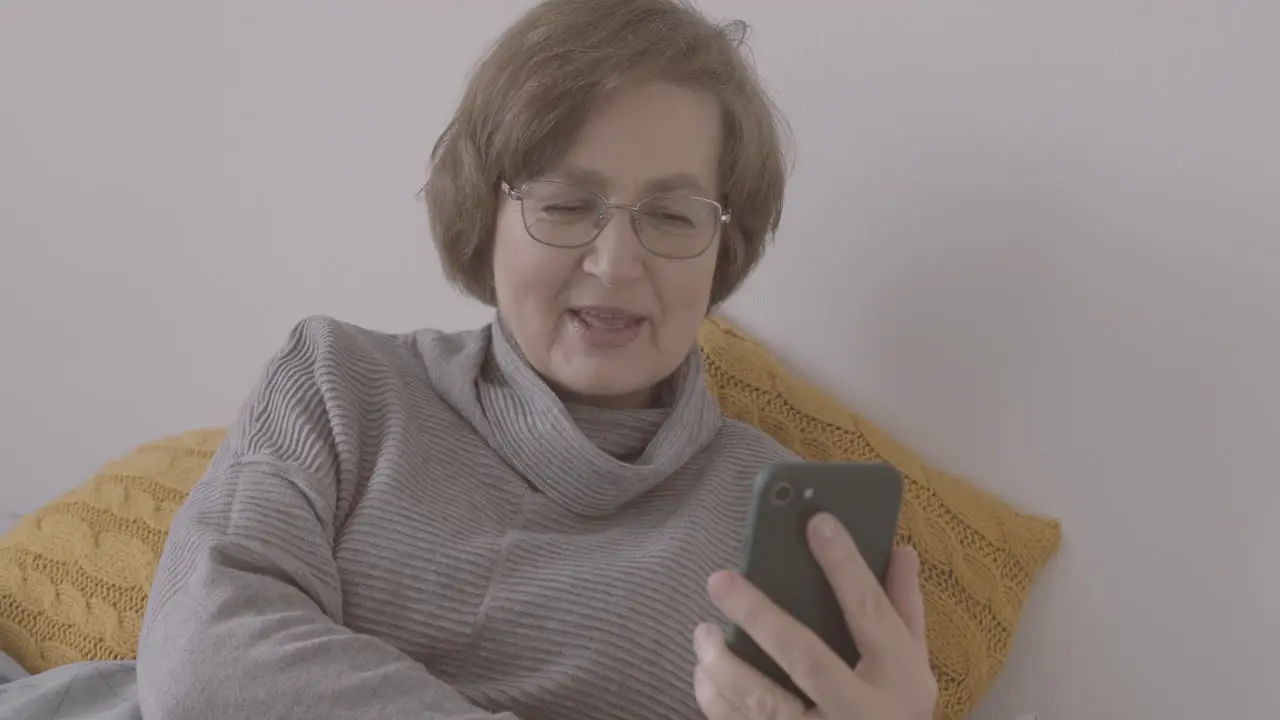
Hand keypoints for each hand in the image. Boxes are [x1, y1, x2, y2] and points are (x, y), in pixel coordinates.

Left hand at [692, 513, 936, 718]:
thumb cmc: (896, 710)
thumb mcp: (913, 665)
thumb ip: (905, 609)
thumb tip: (901, 549)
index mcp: (895, 677)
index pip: (869, 611)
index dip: (844, 565)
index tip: (817, 521)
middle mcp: (857, 710)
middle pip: (805, 657)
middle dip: (759, 617)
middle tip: (719, 580)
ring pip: (762, 702)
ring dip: (724, 664)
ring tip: (703, 632)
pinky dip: (714, 700)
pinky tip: (703, 672)